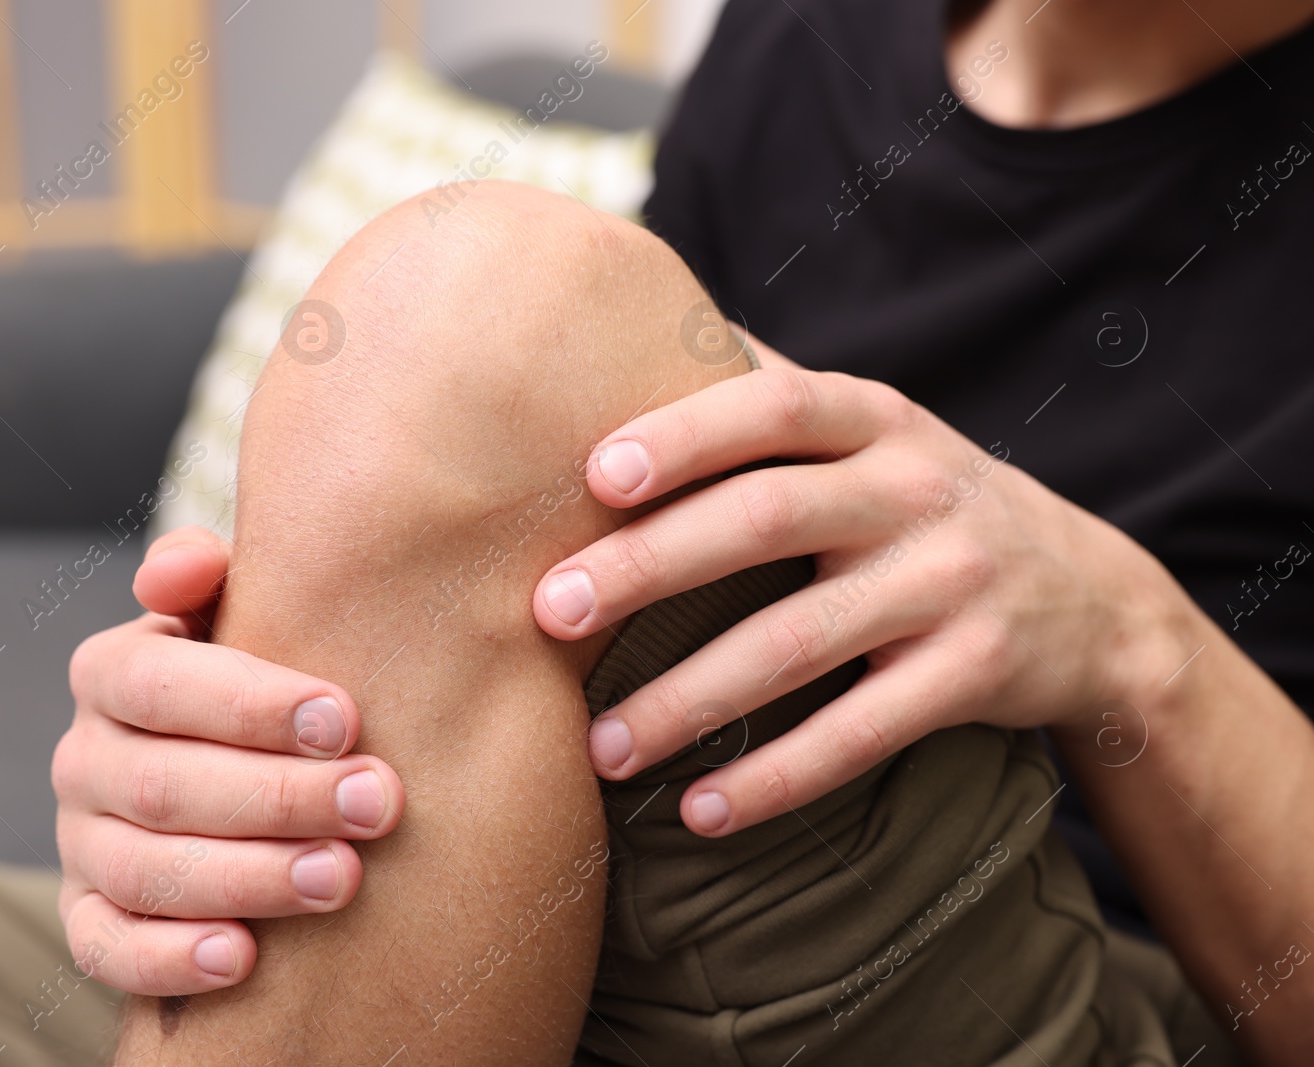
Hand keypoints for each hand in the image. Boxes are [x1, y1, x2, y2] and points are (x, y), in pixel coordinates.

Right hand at [54, 527, 406, 994]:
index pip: (156, 683)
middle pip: (161, 785)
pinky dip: (168, 959)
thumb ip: (211, 573)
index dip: (248, 704)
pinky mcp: (90, 917)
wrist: (242, 755)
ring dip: (247, 878)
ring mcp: (82, 843)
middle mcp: (85, 757)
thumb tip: (181, 568)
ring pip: (144, 871)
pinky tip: (242, 958)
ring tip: (340, 878)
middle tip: (375, 803)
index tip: (345, 718)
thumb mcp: (240, 607)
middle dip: (278, 797)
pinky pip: (107, 948)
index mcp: (113, 671)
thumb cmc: (262, 676)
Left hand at [533, 332, 1180, 836]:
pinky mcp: (976, 673)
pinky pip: (861, 733)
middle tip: (550, 613)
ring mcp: (952, 583)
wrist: (1093, 597)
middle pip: (766, 518)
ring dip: (690, 700)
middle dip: (649, 566)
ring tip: (602, 747)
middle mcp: (917, 489)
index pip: (773, 406)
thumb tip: (634, 330)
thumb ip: (773, 392)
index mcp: (875, 419)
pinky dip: (778, 778)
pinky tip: (701, 812)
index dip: (684, 434)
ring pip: (800, 642)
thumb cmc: (924, 502)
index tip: (594, 476)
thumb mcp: (873, 432)